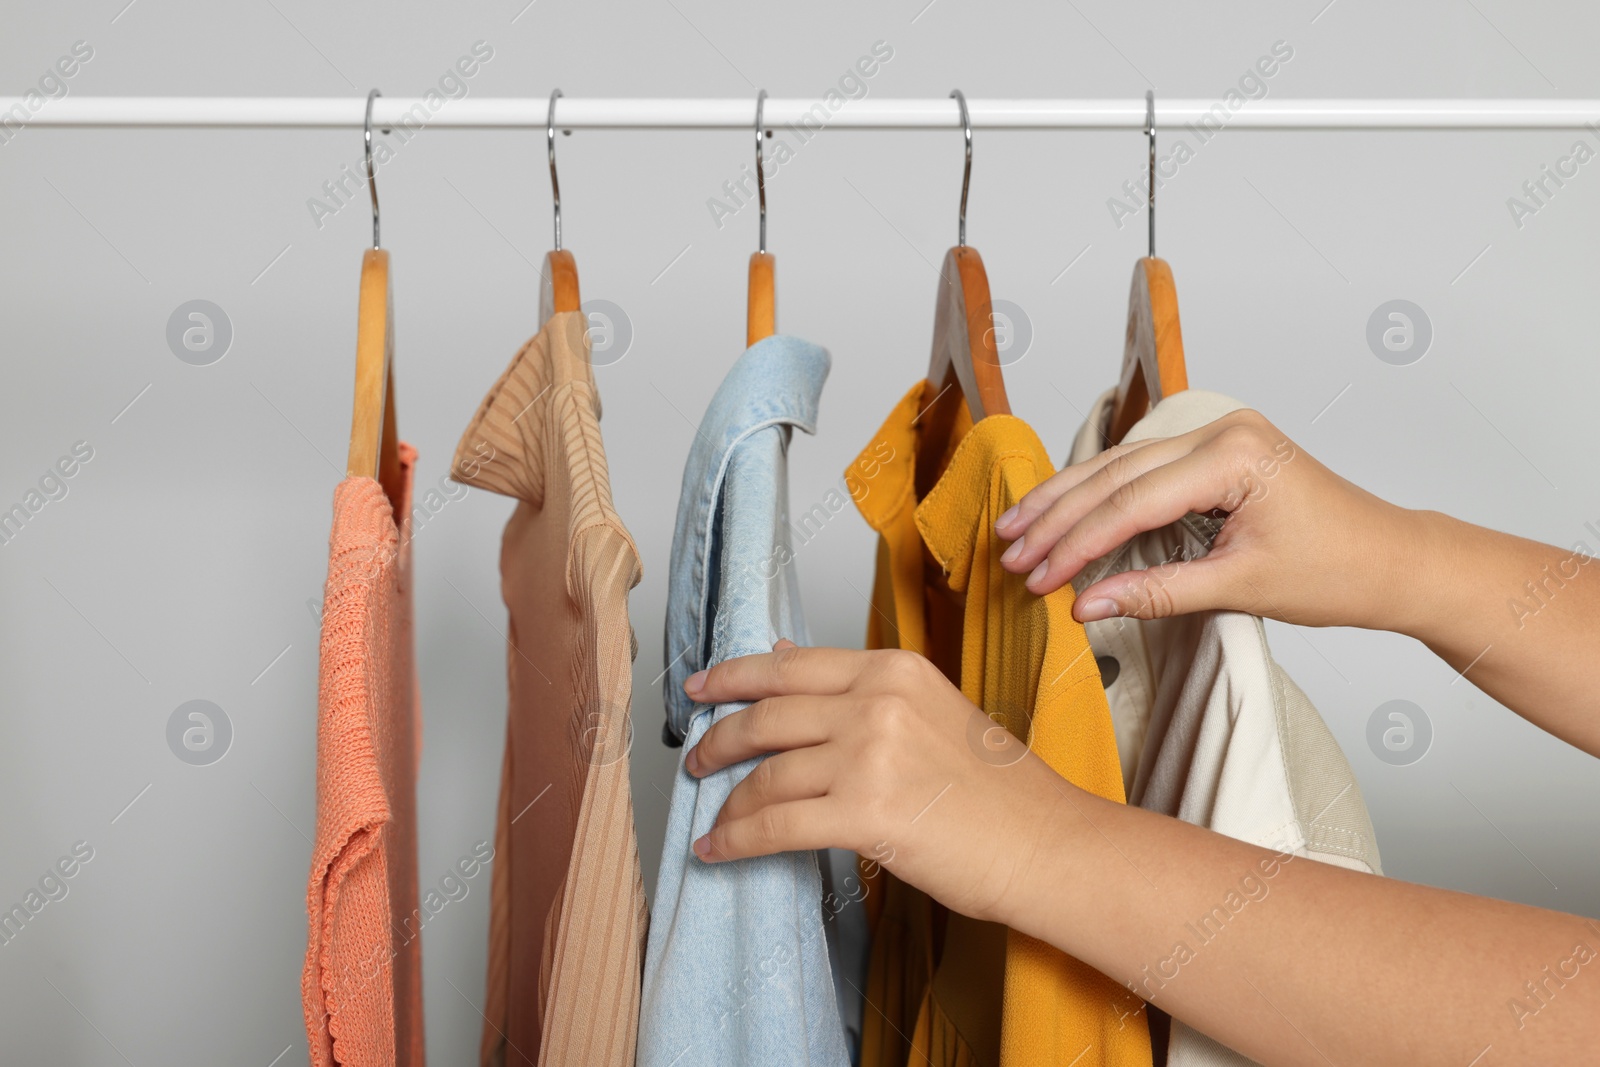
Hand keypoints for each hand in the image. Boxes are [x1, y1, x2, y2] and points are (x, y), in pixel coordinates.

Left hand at [684, 641, 1073, 926]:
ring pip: (766, 775)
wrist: (1046, 843)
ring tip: (716, 816)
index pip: (790, 666)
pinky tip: (718, 850)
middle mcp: (877, 702)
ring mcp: (870, 756)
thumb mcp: (929, 711)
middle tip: (694, 759)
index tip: (700, 686)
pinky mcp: (866, 813)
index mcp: (893, 669)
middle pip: (767, 716)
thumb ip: (859, 689)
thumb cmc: (999, 790)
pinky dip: (737, 840)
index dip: (734, 676)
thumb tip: (788, 658)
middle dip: (718, 739)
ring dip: (729, 801)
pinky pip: (775, 825)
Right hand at [994, 408, 1421, 630]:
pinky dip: (1099, 494)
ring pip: (1120, 465)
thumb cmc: (1338, 571)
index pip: (1131, 502)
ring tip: (1017, 529)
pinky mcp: (1216, 450)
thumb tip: (1084, 606)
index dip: (1076, 544)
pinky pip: (1142, 468)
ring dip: (1067, 500)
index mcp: (1235, 455)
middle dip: (1057, 517)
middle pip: (1115, 474)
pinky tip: (1062, 510)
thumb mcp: (1240, 588)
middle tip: (1010, 553)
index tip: (1038, 578)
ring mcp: (1219, 435)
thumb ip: (1155, 593)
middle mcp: (1223, 431)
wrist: (1391, 560)